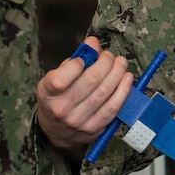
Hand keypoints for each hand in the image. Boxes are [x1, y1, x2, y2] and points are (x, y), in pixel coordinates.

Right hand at [36, 36, 133, 158]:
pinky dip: (123, 90)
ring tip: (120, 63)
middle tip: (110, 56)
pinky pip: (113, 107)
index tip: (88, 54)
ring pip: (104, 92)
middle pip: (90, 81)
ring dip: (117, 73)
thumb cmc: (57, 98)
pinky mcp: (94, 128)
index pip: (60, 79)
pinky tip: (127, 79)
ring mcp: (78, 120)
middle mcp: (61, 109)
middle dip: (105, 63)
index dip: (77, 63)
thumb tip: (93, 43)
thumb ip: (73, 61)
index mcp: (47, 94)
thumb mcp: (55, 78)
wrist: (56, 131)